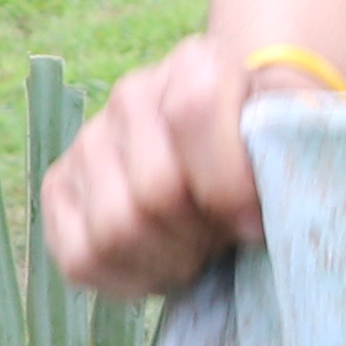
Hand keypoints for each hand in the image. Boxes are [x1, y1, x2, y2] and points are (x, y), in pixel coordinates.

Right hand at [42, 29, 292, 295]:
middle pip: (155, 190)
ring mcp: (89, 140)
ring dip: (165, 261)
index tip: (255, 224)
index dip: (229, 185)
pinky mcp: (58, 187)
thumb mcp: (287, 145)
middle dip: (198, 236)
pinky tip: (158, 266)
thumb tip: (250, 225)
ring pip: (115, 230)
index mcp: (197, 64)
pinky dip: (125, 280)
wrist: (227, 153)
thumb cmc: (262, 155)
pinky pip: (80, 258)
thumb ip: (283, 165)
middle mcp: (133, 94)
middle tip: (220, 240)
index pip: (195, 110)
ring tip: (192, 252)